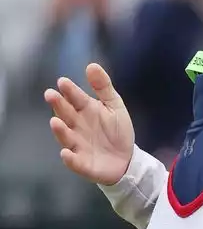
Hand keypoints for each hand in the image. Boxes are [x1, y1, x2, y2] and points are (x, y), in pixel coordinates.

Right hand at [43, 63, 135, 184]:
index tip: (63, 82)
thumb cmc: (116, 130)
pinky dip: (69, 159)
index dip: (70, 91)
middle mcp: (77, 126)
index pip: (75, 98)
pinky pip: (74, 161)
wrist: (126, 159)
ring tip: (55, 121)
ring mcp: (78, 144)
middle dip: (58, 105)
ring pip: (66, 137)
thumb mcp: (114, 106)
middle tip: (51, 94)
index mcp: (85, 110)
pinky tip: (66, 153)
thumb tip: (92, 65)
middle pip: (66, 114)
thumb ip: (103, 87)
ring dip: (60, 130)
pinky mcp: (82, 163)